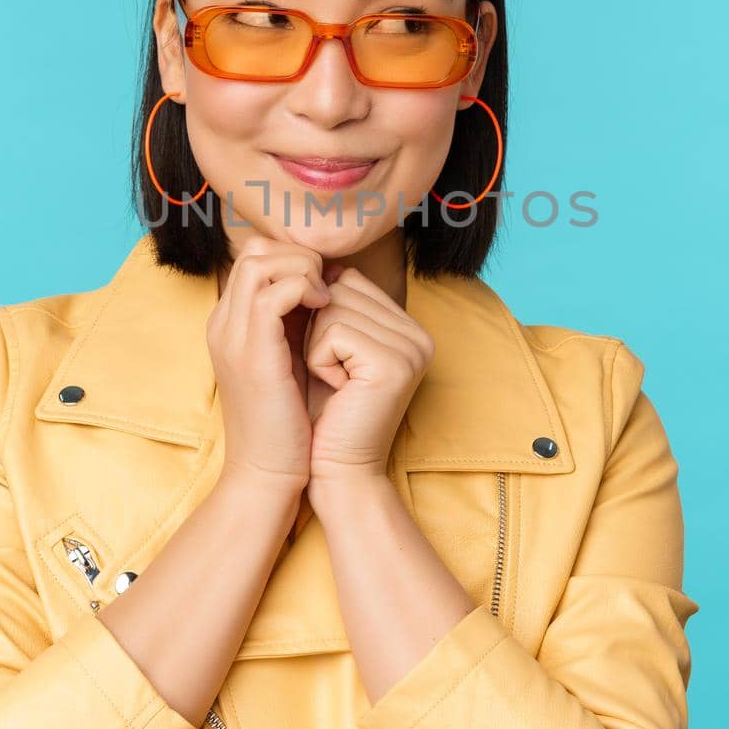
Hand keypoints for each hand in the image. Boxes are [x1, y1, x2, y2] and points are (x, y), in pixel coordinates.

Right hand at [205, 235, 330, 489]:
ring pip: (260, 263)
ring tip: (327, 297)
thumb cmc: (287, 422)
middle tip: (328, 285)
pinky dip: (305, 291)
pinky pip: (274, 295)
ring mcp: (232, 337)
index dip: (293, 258)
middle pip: (253, 251)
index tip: (326, 283)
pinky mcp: (252, 355)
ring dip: (302, 269)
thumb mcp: (289, 361)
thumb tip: (327, 285)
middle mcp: (224, 323)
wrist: (266, 474)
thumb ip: (296, 324)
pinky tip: (326, 310)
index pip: (254, 257)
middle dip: (298, 256)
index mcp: (230, 323)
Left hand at [303, 264, 434, 483]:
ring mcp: (412, 346)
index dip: (318, 316)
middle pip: (338, 289)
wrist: (333, 471)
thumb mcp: (324, 346)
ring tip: (334, 384)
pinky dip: (318, 361)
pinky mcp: (395, 362)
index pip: (347, 280)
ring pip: (331, 307)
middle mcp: (417, 333)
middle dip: (314, 331)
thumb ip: (328, 302)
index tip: (325, 359)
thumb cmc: (322, 412)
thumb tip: (311, 257)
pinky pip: (332, 332)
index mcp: (405, 326)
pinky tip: (336, 390)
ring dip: (314, 348)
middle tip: (329, 375)